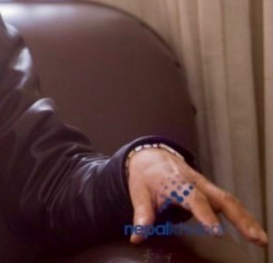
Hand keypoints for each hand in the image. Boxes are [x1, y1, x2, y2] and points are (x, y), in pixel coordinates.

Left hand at [127, 148, 267, 245]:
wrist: (152, 157)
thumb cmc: (146, 177)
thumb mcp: (139, 193)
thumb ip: (142, 214)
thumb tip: (138, 237)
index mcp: (179, 184)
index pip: (195, 200)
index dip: (206, 215)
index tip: (216, 232)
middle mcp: (198, 185)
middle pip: (223, 199)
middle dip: (240, 219)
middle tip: (254, 238)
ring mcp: (207, 188)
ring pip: (232, 202)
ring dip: (248, 220)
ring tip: (261, 240)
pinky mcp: (212, 192)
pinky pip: (231, 203)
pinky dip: (244, 217)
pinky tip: (254, 232)